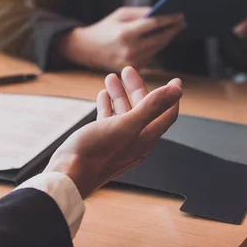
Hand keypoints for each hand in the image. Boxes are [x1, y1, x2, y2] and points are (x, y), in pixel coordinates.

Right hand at [44, 66, 181, 198]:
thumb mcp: (126, 125)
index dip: (171, 96)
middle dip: (137, 88)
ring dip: (119, 95)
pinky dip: (107, 106)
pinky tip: (102, 96)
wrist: (69, 175)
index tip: (174, 80)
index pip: (166, 114)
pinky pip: (109, 121)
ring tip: (111, 78)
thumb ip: (152, 107)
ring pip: (124, 113)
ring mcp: (118, 142)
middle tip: (128, 71)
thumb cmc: (95, 153)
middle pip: (143, 110)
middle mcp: (135, 140)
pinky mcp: (102, 143)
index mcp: (146, 137)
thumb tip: (176, 90)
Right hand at [58, 7, 185, 71]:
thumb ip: (141, 13)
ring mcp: (131, 62)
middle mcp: (130, 50)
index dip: (170, 20)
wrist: (86, 49)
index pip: (154, 25)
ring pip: (157, 48)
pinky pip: (150, 55)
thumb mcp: (120, 15)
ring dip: (167, 39)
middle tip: (183, 22)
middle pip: (160, 39)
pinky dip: (156, 47)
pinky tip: (163, 38)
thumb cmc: (104, 28)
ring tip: (176, 29)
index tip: (181, 15)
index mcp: (126, 33)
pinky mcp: (132, 68)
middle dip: (172, 30)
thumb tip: (162, 13)